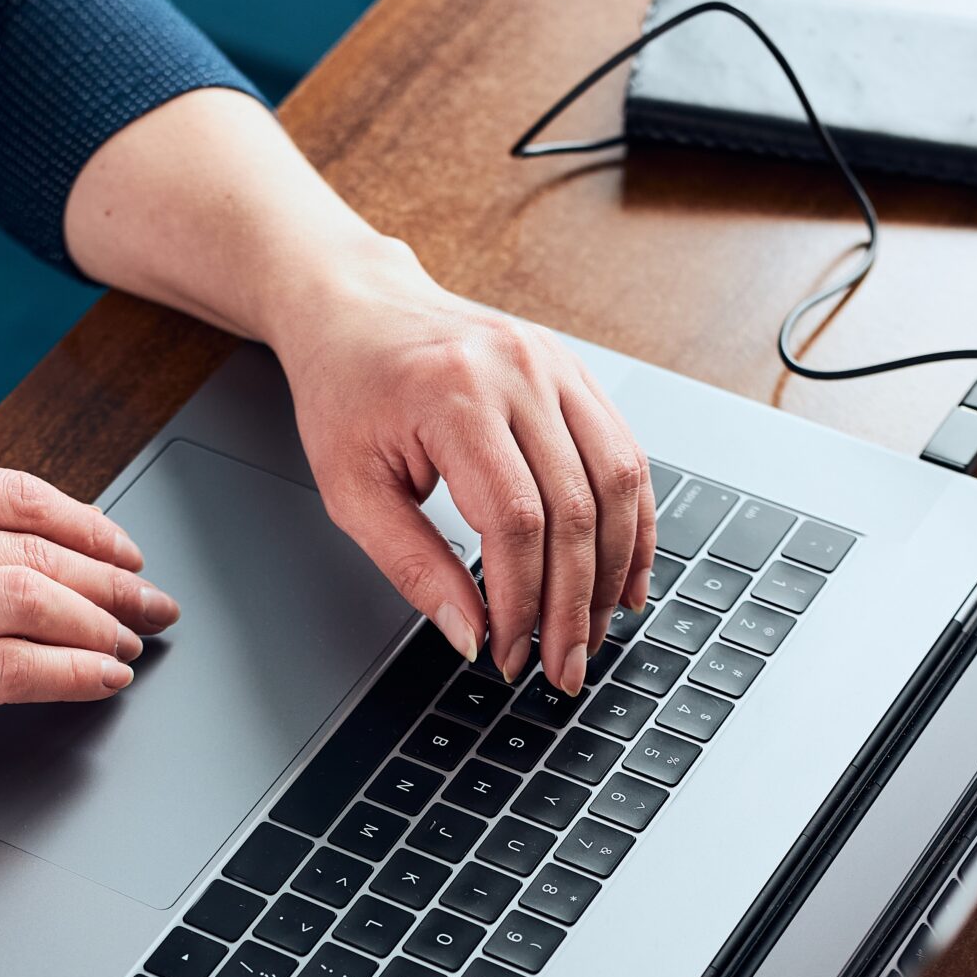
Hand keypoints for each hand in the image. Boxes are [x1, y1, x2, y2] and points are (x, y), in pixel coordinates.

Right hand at [0, 460, 179, 785]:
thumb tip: (33, 553)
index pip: (16, 493)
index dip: (90, 524)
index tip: (126, 552)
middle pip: (37, 548)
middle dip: (114, 580)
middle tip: (154, 604)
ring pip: (34, 601)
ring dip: (101, 624)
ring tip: (131, 643)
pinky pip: (10, 668)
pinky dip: (72, 672)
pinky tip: (100, 678)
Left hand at [272, 240, 654, 696]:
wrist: (356, 309)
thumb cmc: (345, 393)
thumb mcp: (351, 489)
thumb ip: (411, 566)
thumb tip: (468, 634)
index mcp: (455, 396)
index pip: (515, 521)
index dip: (520, 600)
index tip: (508, 652)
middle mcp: (518, 371)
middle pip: (575, 509)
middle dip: (573, 604)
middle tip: (563, 666)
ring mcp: (556, 366)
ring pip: (616, 482)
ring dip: (613, 570)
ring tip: (594, 631)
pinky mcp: (575, 372)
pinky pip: (625, 455)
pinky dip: (631, 523)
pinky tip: (623, 575)